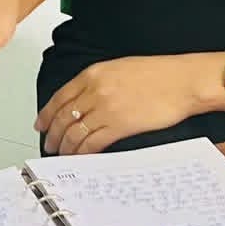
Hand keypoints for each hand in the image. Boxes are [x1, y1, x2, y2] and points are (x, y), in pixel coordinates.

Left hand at [35, 54, 222, 155]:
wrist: (183, 81)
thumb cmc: (159, 74)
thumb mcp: (120, 68)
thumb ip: (98, 81)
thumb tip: (86, 98)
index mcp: (93, 74)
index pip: (60, 97)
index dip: (47, 114)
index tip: (41, 124)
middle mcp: (95, 90)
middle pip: (64, 116)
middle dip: (53, 133)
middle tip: (49, 144)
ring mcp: (106, 108)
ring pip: (75, 132)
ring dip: (66, 146)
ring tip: (63, 154)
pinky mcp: (119, 125)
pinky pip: (93, 142)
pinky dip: (84, 152)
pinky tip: (81, 157)